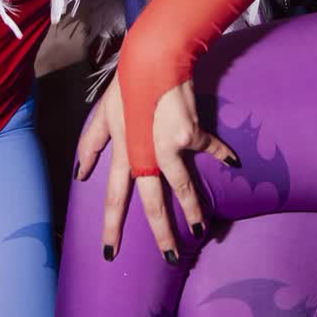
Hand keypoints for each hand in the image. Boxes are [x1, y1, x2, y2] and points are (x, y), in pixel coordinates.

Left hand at [75, 75, 236, 262]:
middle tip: (169, 257)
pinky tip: (234, 163)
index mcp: (123, 153)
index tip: (110, 253)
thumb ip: (91, 144)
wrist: (155, 60)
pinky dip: (223, 156)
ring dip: (193, 210)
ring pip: (183, 188)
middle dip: (161, 233)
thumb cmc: (126, 83)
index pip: (114, 198)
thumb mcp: (103, 113)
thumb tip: (82, 173)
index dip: (112, 226)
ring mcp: (170, 147)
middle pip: (152, 203)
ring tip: (201, 230)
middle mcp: (145, 155)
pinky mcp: (192, 133)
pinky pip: (210, 150)